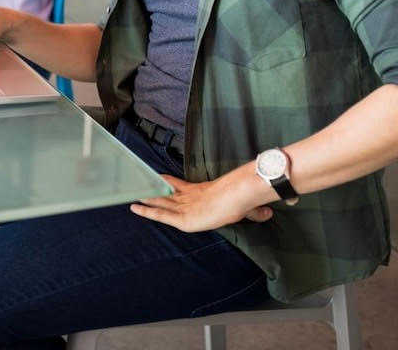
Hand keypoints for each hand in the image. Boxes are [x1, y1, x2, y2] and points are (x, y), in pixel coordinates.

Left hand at [131, 171, 273, 232]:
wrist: (240, 195)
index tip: (159, 178)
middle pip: (167, 194)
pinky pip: (162, 215)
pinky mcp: (184, 218)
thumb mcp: (248, 208)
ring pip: (161, 203)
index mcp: (202, 192)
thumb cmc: (243, 199)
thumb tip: (269, 213)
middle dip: (152, 191)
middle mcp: (191, 197)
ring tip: (129, 195)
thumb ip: (254, 212)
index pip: (181, 186)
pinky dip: (149, 212)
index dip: (169, 183)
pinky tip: (136, 209)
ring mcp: (186, 206)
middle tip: (136, 185)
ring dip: (145, 200)